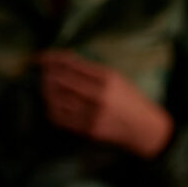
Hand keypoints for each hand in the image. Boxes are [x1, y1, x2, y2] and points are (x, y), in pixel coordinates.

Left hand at [39, 50, 173, 157]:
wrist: (145, 129)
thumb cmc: (131, 100)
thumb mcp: (118, 78)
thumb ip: (92, 70)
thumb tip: (65, 60)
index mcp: (108, 78)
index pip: (72, 64)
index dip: (53, 59)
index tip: (42, 57)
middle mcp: (99, 95)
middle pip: (61, 80)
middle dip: (47, 74)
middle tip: (42, 71)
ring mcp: (93, 114)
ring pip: (57, 99)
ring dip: (47, 91)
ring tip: (46, 86)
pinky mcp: (88, 130)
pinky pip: (61, 118)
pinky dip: (52, 109)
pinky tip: (52, 104)